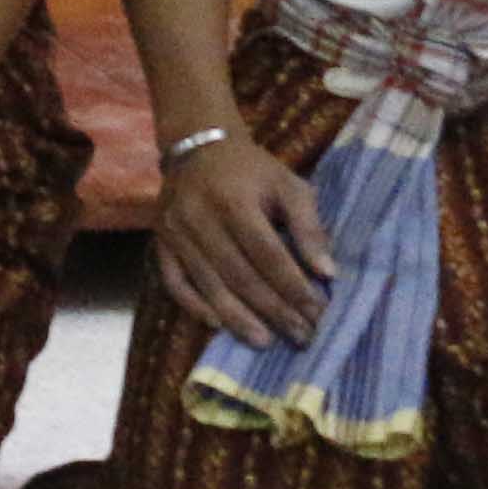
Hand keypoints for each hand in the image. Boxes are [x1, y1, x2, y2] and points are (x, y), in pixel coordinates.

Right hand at [154, 131, 333, 349]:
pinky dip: (195, 307)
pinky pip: (174, 283)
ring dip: (239, 318)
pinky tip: (219, 325)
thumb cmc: (252, 170)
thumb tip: (327, 273)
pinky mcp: (160, 243)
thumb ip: (309, 226)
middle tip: (301, 335)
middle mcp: (199, 217)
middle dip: (274, 309)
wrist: (197, 147)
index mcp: (234, 200)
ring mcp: (175, 233)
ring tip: (266, 341)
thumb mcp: (288, 185)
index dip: (293, 286)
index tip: (318, 312)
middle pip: (239, 274)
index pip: (267, 254)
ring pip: (208, 284)